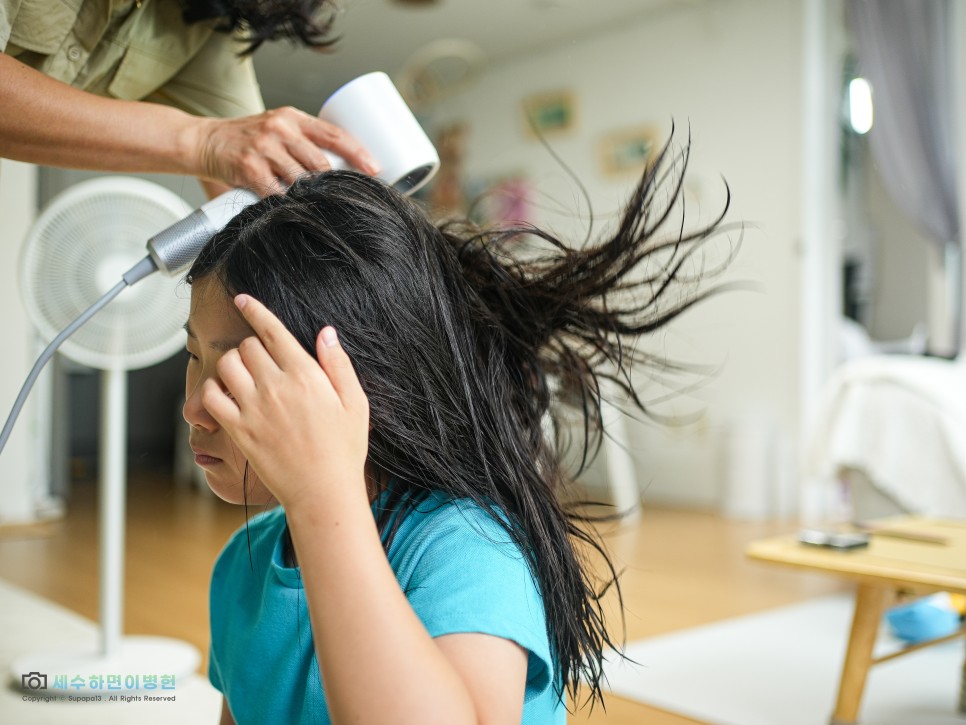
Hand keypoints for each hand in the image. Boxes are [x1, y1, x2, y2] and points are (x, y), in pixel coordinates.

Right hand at [191, 107, 380, 195]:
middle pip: (320, 162)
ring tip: (317, 204)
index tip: (374, 169)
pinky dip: (289, 203)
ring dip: (311, 195)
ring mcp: (264, 149)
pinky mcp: (250, 169)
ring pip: (302, 180)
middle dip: (334, 182)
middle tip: (344, 196)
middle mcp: (279, 129)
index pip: (333, 134)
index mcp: (292, 117)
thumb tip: (342, 167)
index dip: (357, 153)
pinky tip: (294, 208)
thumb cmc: (246, 139)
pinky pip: (278, 193)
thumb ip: (305, 142)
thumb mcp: (277, 129)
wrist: (204, 141)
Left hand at [201, 295, 370, 509]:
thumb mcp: (355, 402)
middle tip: (260, 361)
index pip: (272, 330)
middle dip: (251, 347)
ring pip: (226, 365)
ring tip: (242, 376)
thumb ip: (338, 364)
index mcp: (306, 375)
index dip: (255, 309)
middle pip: (247, 346)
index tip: (242, 300)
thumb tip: (326, 332)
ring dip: (231, 364)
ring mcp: (254, 409)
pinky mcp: (239, 430)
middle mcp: (276, 387)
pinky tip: (226, 395)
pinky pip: (211, 397)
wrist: (324, 491)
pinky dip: (212, 390)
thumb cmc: (344, 449)